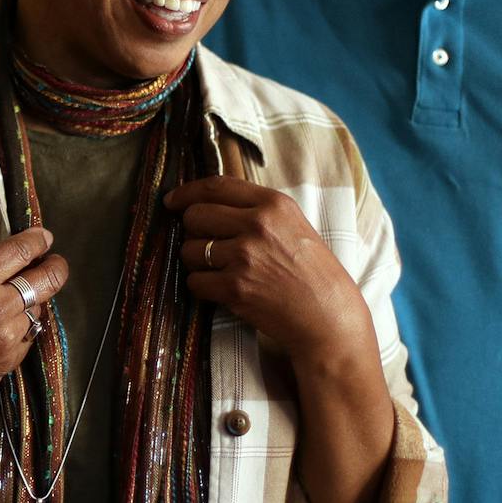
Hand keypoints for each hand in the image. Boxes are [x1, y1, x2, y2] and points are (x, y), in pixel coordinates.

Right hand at [0, 228, 67, 425]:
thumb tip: (0, 271)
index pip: (22, 251)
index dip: (38, 240)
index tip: (43, 238)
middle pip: (49, 278)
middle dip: (55, 267)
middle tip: (52, 263)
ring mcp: (8, 337)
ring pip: (40, 309)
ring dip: (33, 301)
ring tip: (17, 301)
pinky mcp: (10, 361)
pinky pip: (28, 335)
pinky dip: (22, 328)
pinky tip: (3, 329)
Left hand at [165, 176, 375, 365]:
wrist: (328, 316)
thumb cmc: (313, 273)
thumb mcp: (293, 225)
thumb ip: (257, 210)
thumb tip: (211, 204)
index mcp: (273, 204)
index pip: (216, 186)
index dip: (187, 193)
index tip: (173, 201)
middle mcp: (257, 224)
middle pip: (195, 216)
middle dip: (192, 231)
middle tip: (205, 245)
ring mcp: (244, 256)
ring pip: (190, 250)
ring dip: (197, 262)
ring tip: (221, 271)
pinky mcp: (235, 287)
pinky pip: (195, 281)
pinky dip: (202, 287)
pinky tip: (221, 290)